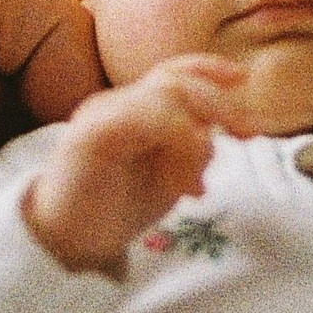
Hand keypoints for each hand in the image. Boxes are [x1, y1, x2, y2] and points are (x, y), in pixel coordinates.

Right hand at [21, 56, 250, 274]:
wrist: (64, 243)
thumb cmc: (114, 208)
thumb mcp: (167, 176)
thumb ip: (191, 150)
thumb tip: (218, 136)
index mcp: (135, 108)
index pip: (174, 72)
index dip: (209, 68)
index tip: (242, 79)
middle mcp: (116, 103)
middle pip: (176, 81)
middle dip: (219, 104)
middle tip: (248, 134)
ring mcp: (101, 115)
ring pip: (163, 97)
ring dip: (194, 135)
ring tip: (195, 182)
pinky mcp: (90, 135)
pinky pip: (139, 118)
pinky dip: (173, 139)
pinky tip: (184, 178)